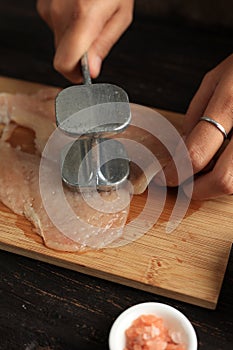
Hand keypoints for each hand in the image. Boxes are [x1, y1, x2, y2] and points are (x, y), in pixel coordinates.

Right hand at [37, 0, 133, 81]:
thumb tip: (92, 70)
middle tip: (94, 39)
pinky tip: (79, 9)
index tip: (83, 75)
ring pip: (59, 41)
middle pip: (62, 55)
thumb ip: (104, 44)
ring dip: (74, 39)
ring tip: (89, 18)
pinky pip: (55, 26)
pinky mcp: (44, 3)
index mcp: (83, 17)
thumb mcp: (120, 15)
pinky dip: (68, 25)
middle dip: (78, 56)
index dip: (73, 74)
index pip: (64, 63)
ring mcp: (48, 6)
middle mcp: (60, 13)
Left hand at [154, 54, 232, 199]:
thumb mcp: (216, 79)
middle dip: (198, 189)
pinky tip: (226, 161)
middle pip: (224, 178)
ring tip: (207, 170)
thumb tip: (181, 148)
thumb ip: (196, 114)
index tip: (168, 176)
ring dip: (217, 183)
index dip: (176, 171)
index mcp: (232, 101)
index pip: (197, 152)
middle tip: (185, 185)